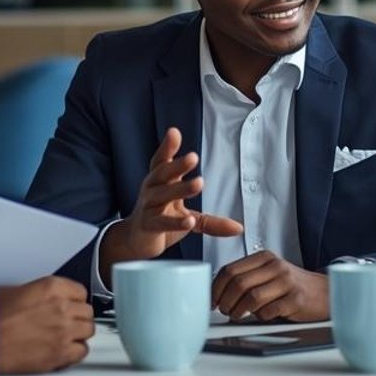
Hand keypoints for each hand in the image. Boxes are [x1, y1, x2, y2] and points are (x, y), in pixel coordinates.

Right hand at [0, 277, 95, 374]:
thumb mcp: (14, 291)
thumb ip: (39, 293)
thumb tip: (47, 298)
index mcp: (51, 288)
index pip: (81, 291)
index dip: (73, 300)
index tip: (69, 305)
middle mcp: (61, 308)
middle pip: (86, 312)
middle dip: (76, 317)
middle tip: (64, 322)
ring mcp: (63, 331)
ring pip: (88, 331)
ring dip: (77, 334)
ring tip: (63, 337)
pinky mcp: (60, 353)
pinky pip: (82, 352)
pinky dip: (74, 353)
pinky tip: (62, 350)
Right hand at [98, 128, 242, 282]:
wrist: (137, 243)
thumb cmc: (160, 221)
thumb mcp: (187, 216)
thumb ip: (211, 221)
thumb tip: (239, 228)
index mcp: (160, 182)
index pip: (161, 161)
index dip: (167, 147)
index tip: (174, 132)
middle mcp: (152, 191)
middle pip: (163, 174)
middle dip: (178, 165)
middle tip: (194, 156)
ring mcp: (148, 208)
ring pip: (162, 195)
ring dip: (180, 188)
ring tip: (198, 182)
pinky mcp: (147, 226)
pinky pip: (161, 222)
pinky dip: (175, 222)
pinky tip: (189, 220)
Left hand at [210, 251, 329, 321]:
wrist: (324, 292)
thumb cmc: (292, 286)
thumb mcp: (269, 273)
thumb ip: (247, 277)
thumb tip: (218, 292)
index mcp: (264, 257)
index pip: (230, 270)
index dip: (216, 288)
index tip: (212, 300)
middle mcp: (275, 266)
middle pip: (238, 283)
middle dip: (225, 301)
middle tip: (224, 310)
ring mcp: (287, 282)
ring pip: (251, 297)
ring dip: (239, 311)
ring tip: (238, 315)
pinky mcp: (295, 299)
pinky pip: (268, 311)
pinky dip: (260, 316)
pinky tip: (262, 316)